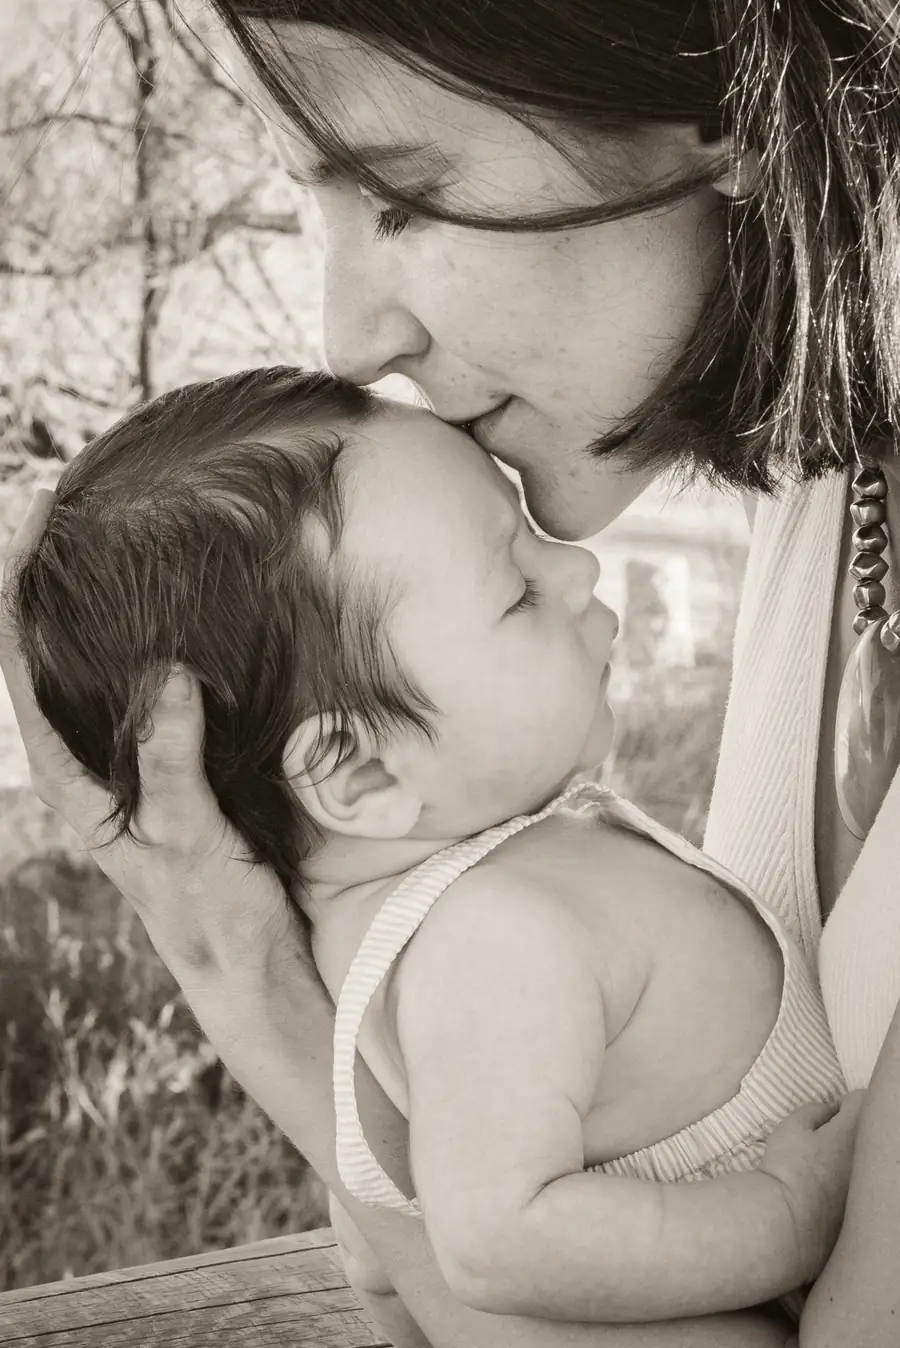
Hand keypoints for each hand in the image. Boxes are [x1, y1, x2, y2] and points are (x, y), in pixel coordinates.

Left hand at [0, 490, 300, 978]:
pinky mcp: (172, 773)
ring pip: (96, 676)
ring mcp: (130, 771)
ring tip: (112, 542)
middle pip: (50, 662)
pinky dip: (147, 647)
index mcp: (75, 786)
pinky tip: (174, 619)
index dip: (20, 597)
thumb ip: (171, 764)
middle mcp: (92, 771)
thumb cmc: (212, 918)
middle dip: (49, 585)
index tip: (34, 520)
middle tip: (73, 509)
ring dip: (96, 612)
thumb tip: (169, 675)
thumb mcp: (189, 841)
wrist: (250, 973)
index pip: (24, 673)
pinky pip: (147, 696)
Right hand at [757, 1091, 864, 1284]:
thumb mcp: (792, 1127)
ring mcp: (866, 1184)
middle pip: (869, 1132)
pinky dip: (848, 1181)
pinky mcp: (860, 1207)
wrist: (787, 1220)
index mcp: (853, 1130)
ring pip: (865, 1160)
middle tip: (828, 1139)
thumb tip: (828, 1111)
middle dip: (853, 1130)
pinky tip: (829, 1188)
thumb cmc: (787, 1168)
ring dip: (851, 1156)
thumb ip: (814, 1111)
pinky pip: (859, 1185)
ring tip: (827, 1165)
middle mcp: (867, 1157)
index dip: (844, 1102)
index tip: (830, 1113)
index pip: (862, 1099)